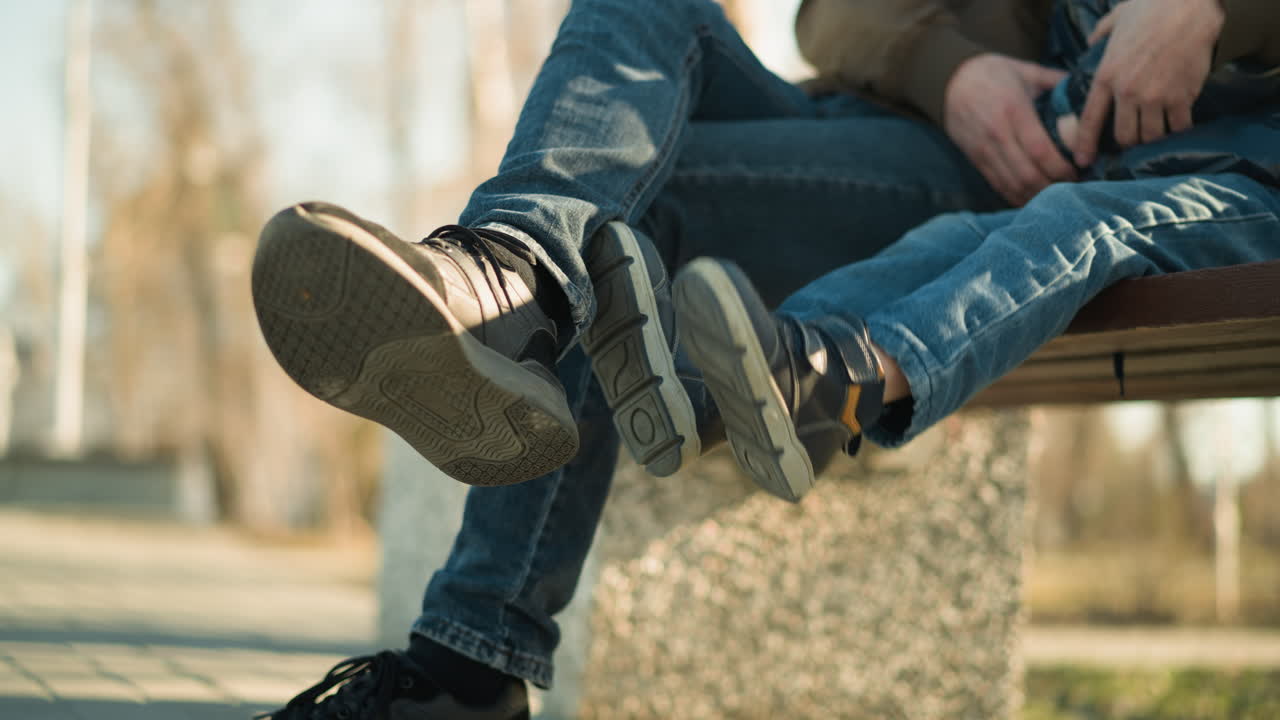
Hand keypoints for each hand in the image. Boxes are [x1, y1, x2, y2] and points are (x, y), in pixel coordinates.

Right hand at [944, 53, 1076, 206]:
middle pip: (1027, 173)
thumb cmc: (992, 73)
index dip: (1060, 167)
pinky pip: (997, 185)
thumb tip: (1087, 89)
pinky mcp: (975, 159)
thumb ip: (1056, 81)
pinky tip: (1031, 197)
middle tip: (1071, 187)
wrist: (950, 80)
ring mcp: (984, 150)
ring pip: (1012, 184)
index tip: (1077, 171)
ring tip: (1054, 195)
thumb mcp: (1026, 71)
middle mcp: (997, 134)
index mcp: (1014, 110)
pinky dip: (1016, 196)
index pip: (1039, 149)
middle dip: (1051, 186)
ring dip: (1035, 195)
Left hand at [1071, 0, 1223, 166]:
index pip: (1090, 120)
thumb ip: (1099, 34)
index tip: (1083, 160)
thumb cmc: (1151, 8)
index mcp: (1106, 76)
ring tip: (1156, 133)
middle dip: (1127, 142)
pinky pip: (1179, 127)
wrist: (1190, 6)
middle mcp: (1128, 93)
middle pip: (1124, 136)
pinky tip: (1179, 125)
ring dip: (1153, 138)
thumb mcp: (1116, 19)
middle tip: (1133, 140)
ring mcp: (1155, 98)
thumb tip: (1092, 41)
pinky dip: (1179, 129)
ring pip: (1151, 136)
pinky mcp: (1182, 97)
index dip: (1085, 144)